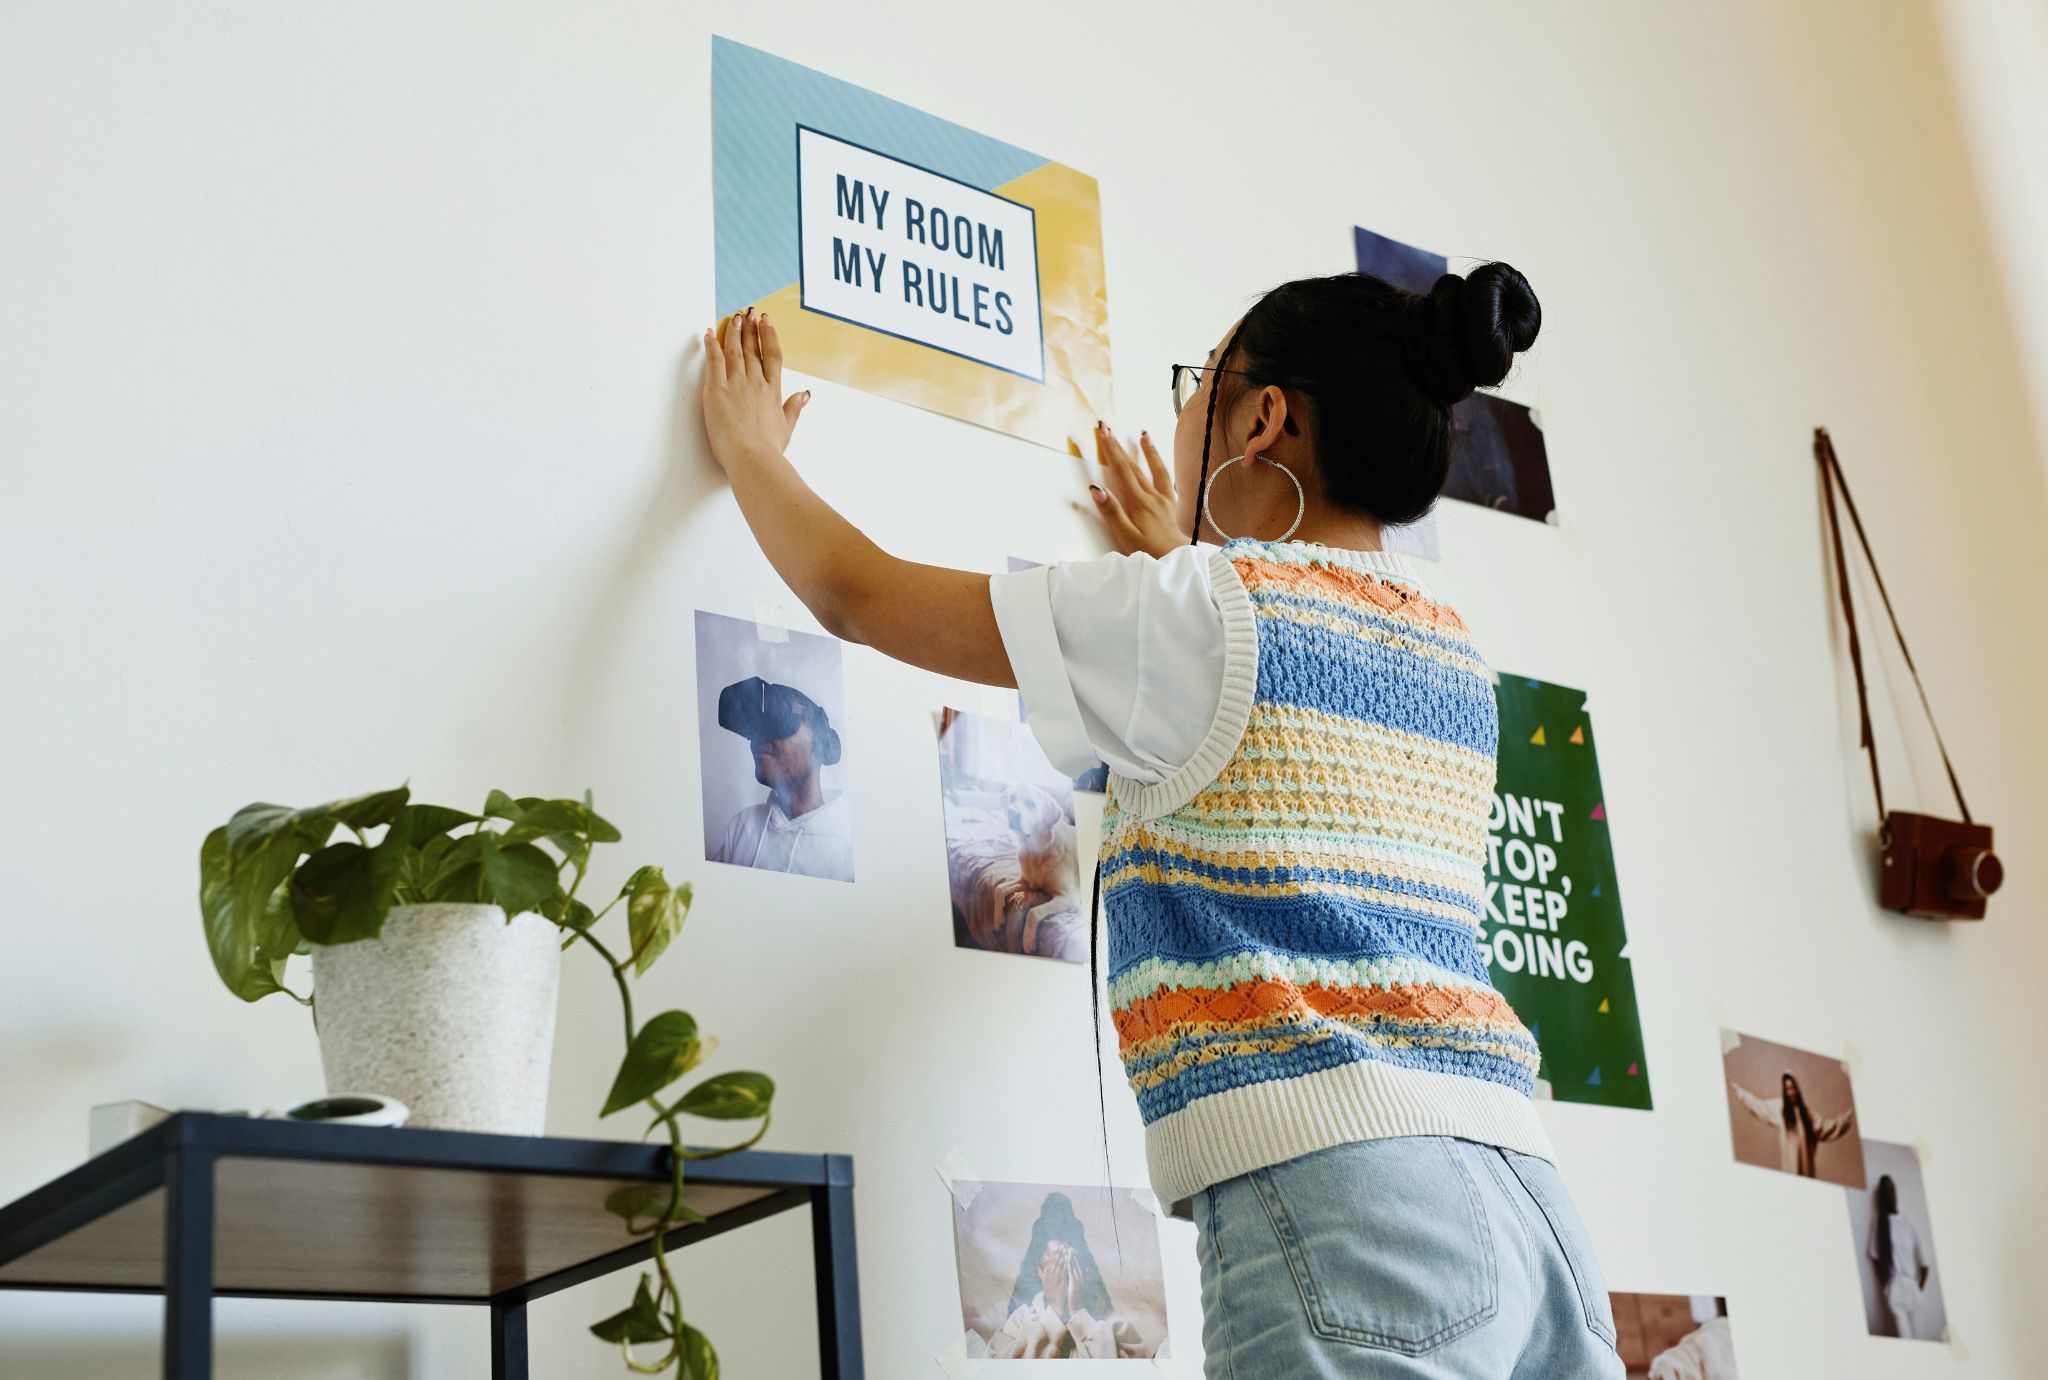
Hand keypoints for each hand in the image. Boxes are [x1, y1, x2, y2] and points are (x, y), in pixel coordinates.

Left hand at [701, 308, 810, 472]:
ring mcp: (736, 385)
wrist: (753, 458)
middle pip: (753, 349)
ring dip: (733, 332)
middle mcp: (756, 383)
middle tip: (749, 313)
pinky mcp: (717, 390)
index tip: (767, 323)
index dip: (770, 337)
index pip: (772, 356)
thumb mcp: (786, 427)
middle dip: (751, 329)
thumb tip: (804, 394)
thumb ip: (794, 408)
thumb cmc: (768, 449)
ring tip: (733, 318)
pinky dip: (711, 345)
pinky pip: (714, 361)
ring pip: (735, 351)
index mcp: (772, 391)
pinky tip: (709, 334)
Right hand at [1087, 422, 1183, 556]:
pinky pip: (1167, 481)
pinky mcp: (1172, 507)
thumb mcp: (1126, 536)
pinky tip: (1162, 465)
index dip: (1111, 450)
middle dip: (1120, 446)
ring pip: (1155, 470)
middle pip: (1134, 466)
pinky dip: (1163, 468)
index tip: (1103, 432)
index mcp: (1139, 503)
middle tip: (1109, 429)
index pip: (1122, 470)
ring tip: (1143, 434)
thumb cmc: (1150, 553)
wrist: (1179, 562)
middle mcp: (1153, 497)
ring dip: (1148, 451)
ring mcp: (1165, 501)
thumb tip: (1097, 489)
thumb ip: (1112, 513)